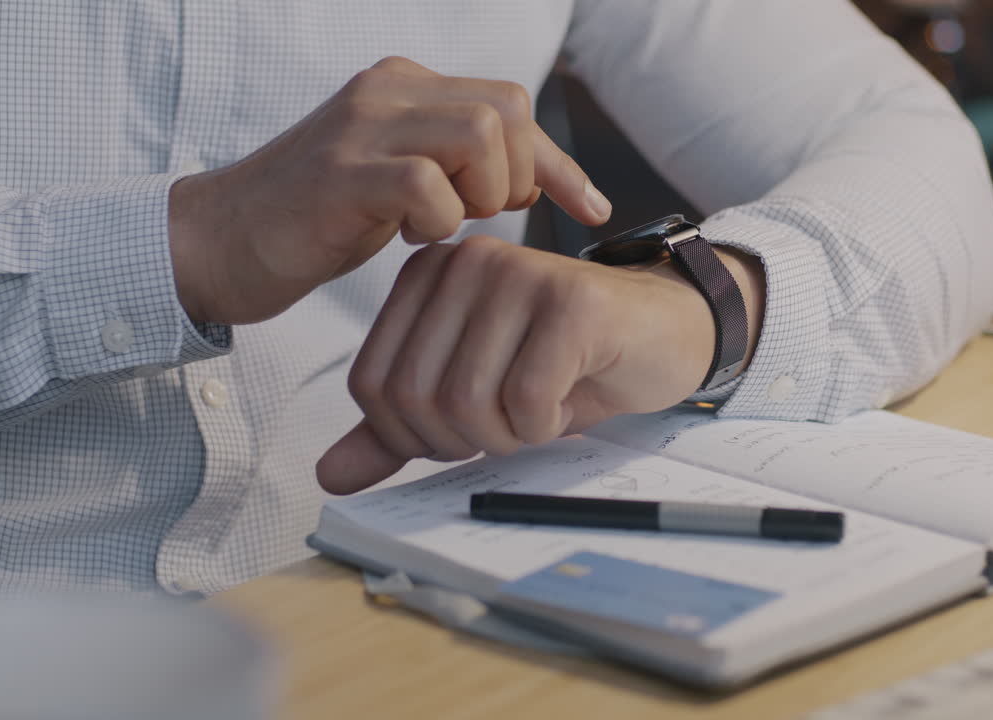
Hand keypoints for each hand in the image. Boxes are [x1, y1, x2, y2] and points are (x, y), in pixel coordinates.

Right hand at [168, 56, 610, 324]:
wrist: (220, 241)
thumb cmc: (317, 219)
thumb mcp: (404, 186)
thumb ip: (462, 171)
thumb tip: (535, 179)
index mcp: (406, 88)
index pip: (512, 105)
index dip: (560, 162)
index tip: (592, 209)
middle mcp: (387, 92)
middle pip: (507, 109)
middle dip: (519, 175)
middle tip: (484, 216)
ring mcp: (361, 127)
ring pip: (478, 132)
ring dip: (482, 193)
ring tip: (442, 223)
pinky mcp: (339, 172)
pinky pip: (425, 183)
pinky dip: (436, 221)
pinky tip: (405, 237)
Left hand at [315, 235, 720, 494]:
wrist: (662, 337)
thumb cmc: (567, 364)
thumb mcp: (474, 397)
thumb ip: (401, 431)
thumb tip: (330, 475)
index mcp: (428, 277)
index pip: (373, 385)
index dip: (413, 436)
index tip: (466, 430)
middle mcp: (467, 261)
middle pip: (417, 397)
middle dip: (464, 440)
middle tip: (510, 426)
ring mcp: (519, 275)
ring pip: (468, 401)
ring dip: (509, 434)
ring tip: (541, 409)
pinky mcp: (571, 303)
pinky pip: (527, 401)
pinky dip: (547, 425)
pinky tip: (570, 401)